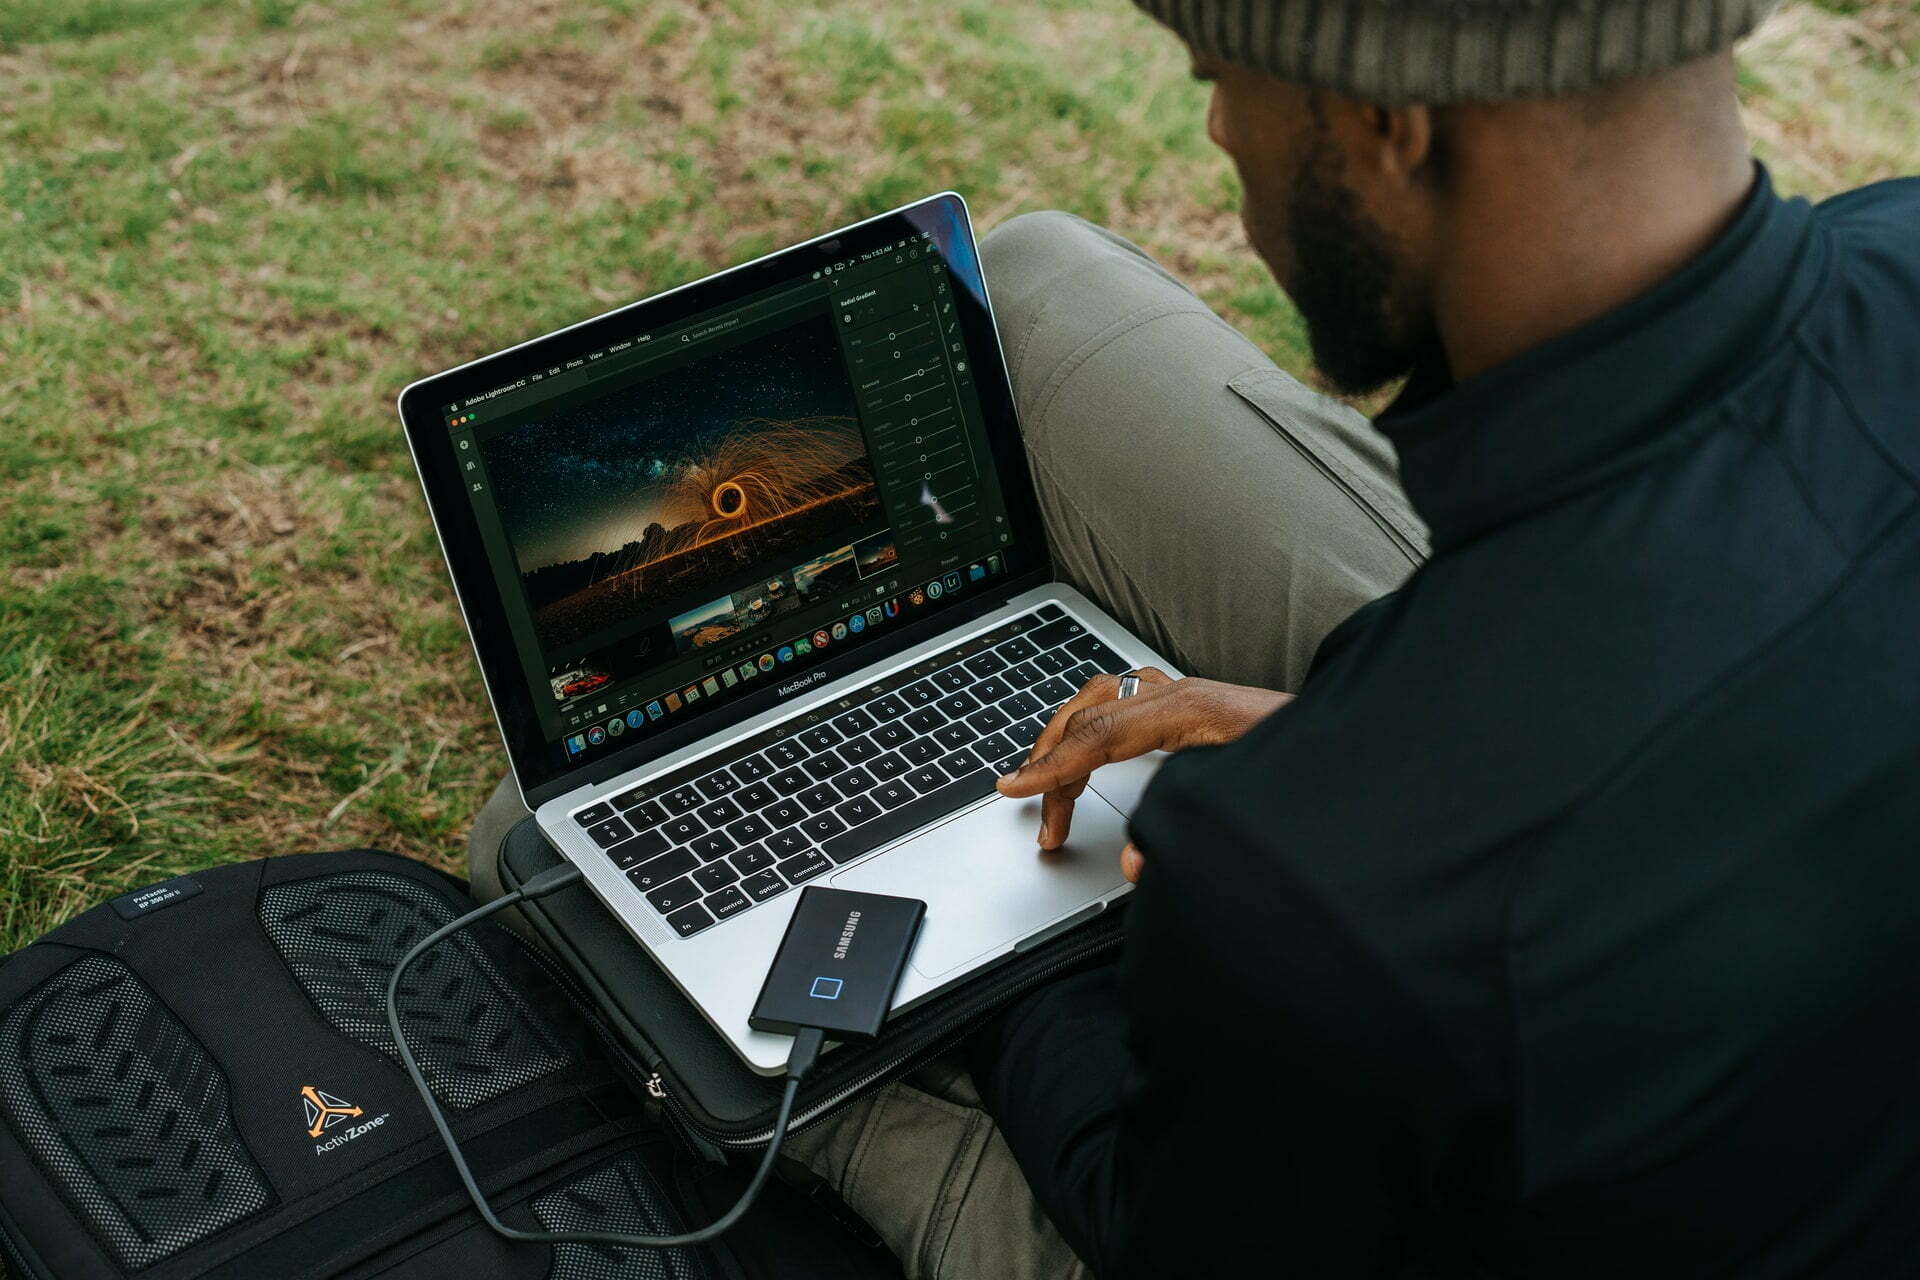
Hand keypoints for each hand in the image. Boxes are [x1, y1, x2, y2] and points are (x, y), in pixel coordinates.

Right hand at [994, 669, 1291, 879]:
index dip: (1051, 767)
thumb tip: (1138, 863)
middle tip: (1041, 824)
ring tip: (1053, 798)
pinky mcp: (1194, 705)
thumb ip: (1188, 832)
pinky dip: (1092, 734)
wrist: (1367, 743)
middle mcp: (1183, 692)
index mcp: (1192, 708)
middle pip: (1089, 715)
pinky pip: (1122, 707)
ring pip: (1100, 705)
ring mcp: (1186, 693)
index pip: (1100, 735)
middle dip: (1052, 767)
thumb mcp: (1252, 803)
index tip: (1013, 790)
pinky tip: (1089, 757)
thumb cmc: (1320, 769)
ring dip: (1068, 747)